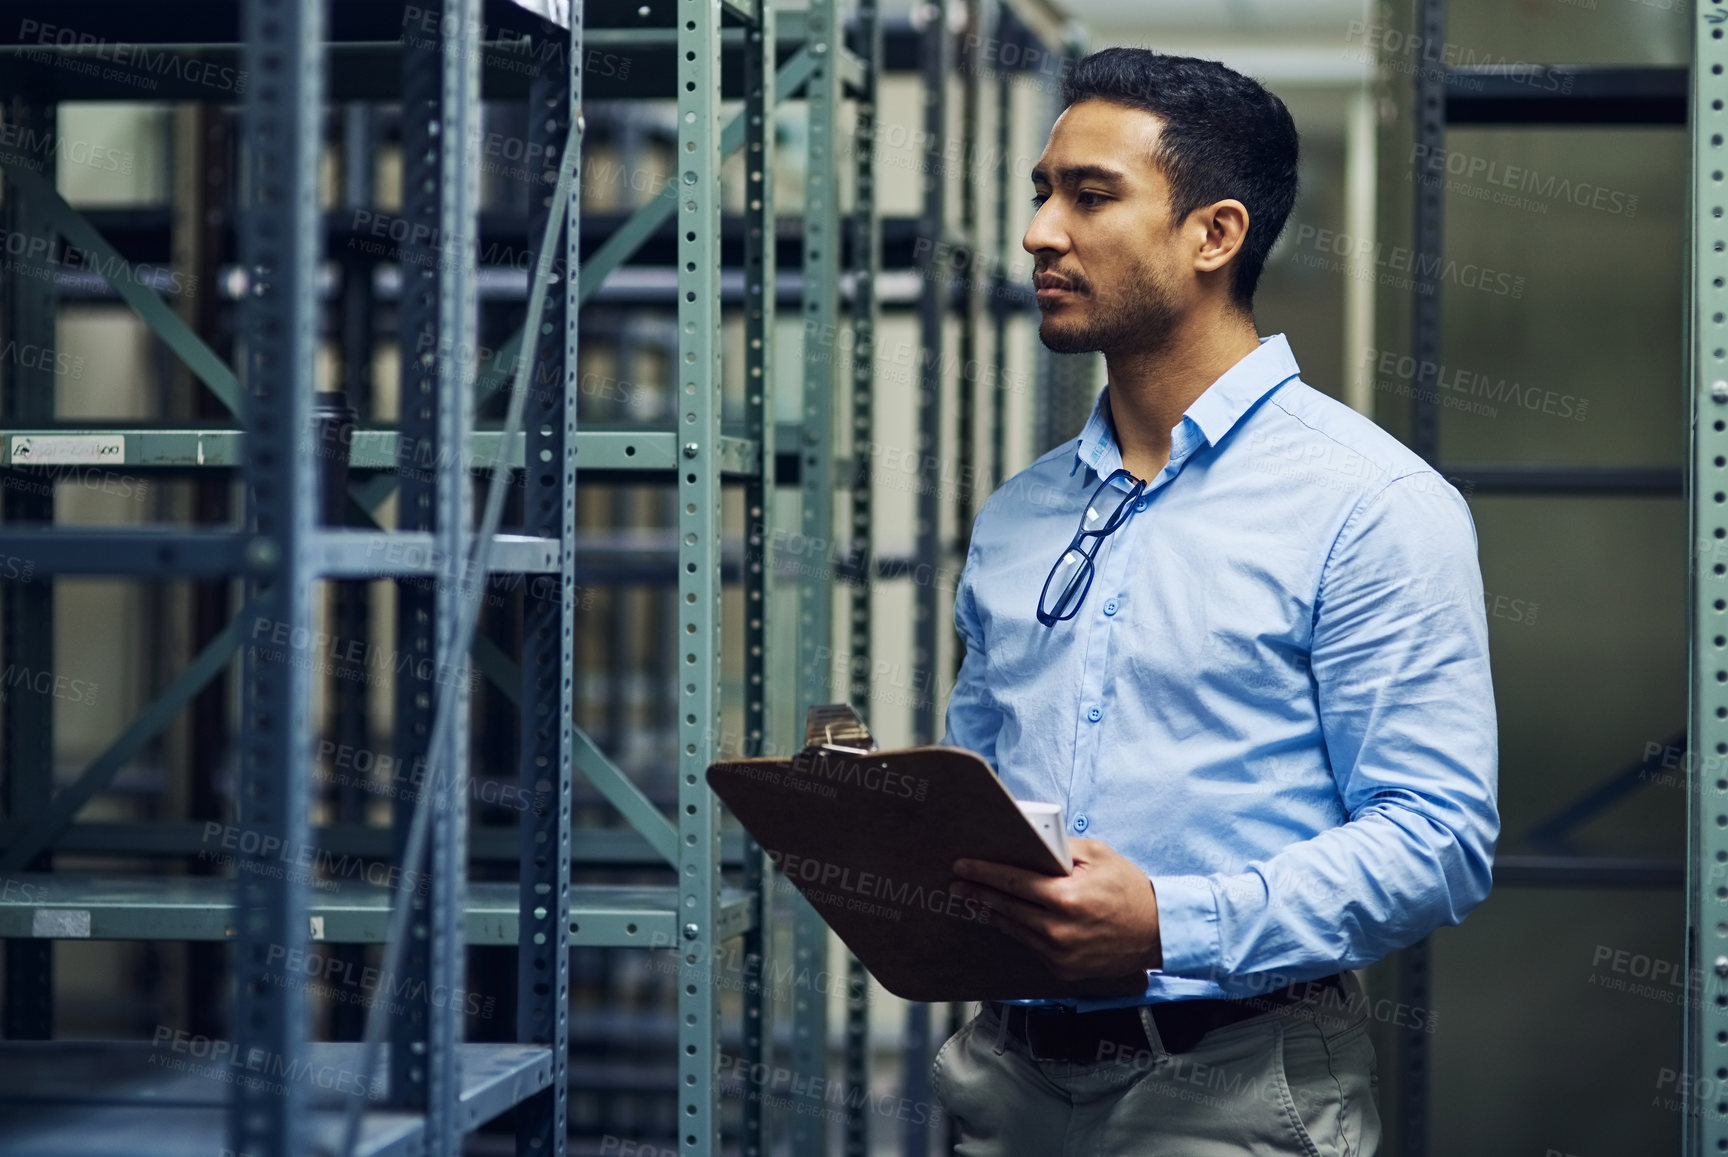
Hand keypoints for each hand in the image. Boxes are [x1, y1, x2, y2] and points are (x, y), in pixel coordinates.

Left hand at [950, 838, 1161, 980]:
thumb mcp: (1099, 855)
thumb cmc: (1129, 888)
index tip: (961, 866)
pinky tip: (1005, 919)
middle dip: (978, 892)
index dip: (983, 872)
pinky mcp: (1063, 968)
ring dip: (991, 913)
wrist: (1158, 932)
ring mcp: (1060, 953)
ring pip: (1014, 929)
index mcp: (1066, 897)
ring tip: (974, 899)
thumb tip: (1029, 839)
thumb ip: (1062, 848)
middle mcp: (1058, 929)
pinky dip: (1018, 930)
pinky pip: (1031, 946)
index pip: (1013, 881)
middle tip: (956, 883)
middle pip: (1005, 907)